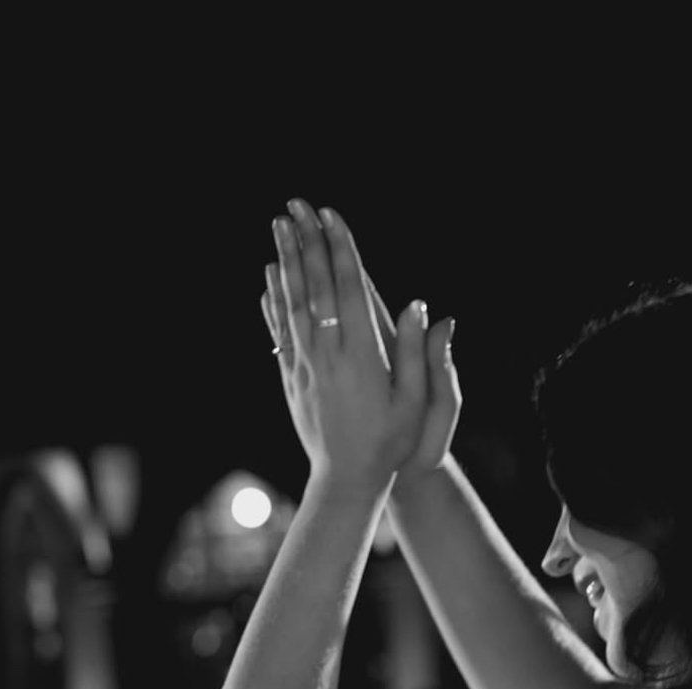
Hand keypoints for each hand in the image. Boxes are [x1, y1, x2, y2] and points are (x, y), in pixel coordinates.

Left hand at [259, 198, 445, 493]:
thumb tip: (421, 306)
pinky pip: (280, 331)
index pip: (348, 290)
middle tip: (296, 205)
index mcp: (362, 357)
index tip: (331, 215)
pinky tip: (270, 278)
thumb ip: (418, 353)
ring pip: (292, 303)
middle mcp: (328, 355)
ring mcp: (305, 367)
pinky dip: (274, 300)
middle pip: (314, 287)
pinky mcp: (292, 379)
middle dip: (306, 242)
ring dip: (286, 261)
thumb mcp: (416, 402)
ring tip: (279, 226)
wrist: (347, 481)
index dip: (340, 249)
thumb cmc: (392, 444)